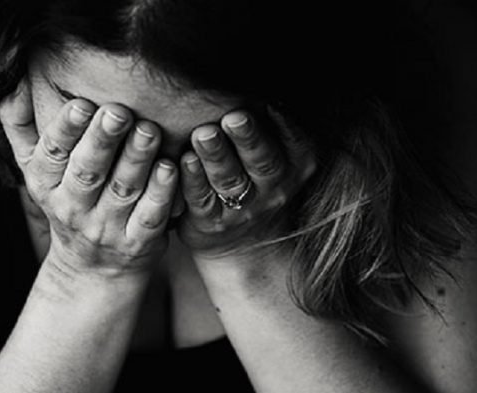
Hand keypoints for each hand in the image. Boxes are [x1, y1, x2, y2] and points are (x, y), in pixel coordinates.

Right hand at [0, 79, 176, 276]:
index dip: (65, 129)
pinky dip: (161, 193)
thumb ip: (21, 126)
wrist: (93, 268)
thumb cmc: (68, 200)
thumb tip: (15, 81)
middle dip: (103, 140)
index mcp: (45, 184)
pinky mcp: (138, 242)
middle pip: (88, 171)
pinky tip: (171, 168)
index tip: (81, 103)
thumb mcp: (35, 168)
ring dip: (137, 159)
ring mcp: (107, 227)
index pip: (53, 154)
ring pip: (122, 190)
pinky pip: (150, 215)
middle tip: (120, 112)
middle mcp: (73, 207)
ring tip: (149, 130)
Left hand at [177, 107, 314, 260]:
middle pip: (263, 162)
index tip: (269, 101)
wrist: (247, 241)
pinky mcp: (212, 222)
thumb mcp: (280, 154)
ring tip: (203, 135)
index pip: (294, 141)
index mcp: (296, 164)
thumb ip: (271, 123)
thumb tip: (254, 67)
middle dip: (248, 139)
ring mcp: (244, 208)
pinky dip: (192, 180)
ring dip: (216, 157)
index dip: (282, 123)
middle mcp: (275, 187)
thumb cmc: (259, 178)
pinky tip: (180, 161)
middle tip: (233, 117)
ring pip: (231, 181)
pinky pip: (201, 201)